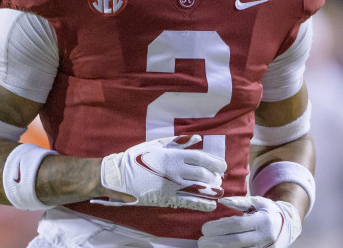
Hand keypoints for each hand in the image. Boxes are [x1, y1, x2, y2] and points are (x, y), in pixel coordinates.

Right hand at [90, 134, 226, 210]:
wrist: (120, 176)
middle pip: (202, 174)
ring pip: (198, 189)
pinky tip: (211, 205)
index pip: (201, 158)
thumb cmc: (138, 157)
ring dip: (212, 191)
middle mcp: (176, 171)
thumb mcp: (157, 144)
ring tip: (219, 192)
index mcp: (174, 155)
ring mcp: (172, 186)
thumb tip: (197, 138)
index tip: (222, 166)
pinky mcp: (167, 198)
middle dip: (214, 177)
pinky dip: (202, 204)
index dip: (214, 162)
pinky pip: (188, 202)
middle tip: (219, 178)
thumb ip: (178, 142)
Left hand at [198, 196, 301, 247]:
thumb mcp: (257, 202)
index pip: (238, 225)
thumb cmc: (268, 211)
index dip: (220, 227)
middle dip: (217, 242)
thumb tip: (222, 201)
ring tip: (206, 247)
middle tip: (201, 241)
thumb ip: (240, 202)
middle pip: (236, 241)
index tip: (204, 228)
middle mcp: (264, 237)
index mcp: (262, 221)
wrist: (288, 226)